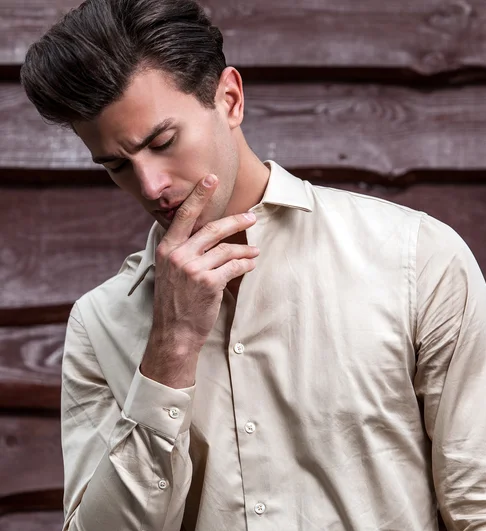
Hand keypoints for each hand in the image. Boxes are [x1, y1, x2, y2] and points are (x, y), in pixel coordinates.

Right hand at [140, 174, 258, 386]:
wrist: (174, 333)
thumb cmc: (175, 302)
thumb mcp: (169, 271)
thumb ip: (182, 250)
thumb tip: (204, 233)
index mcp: (166, 248)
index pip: (184, 215)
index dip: (198, 195)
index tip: (211, 179)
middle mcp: (178, 255)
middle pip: (213, 229)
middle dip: (236, 221)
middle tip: (251, 217)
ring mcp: (193, 268)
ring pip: (227, 249)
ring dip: (245, 250)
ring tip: (255, 252)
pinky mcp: (209, 282)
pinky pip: (234, 266)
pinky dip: (245, 264)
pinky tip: (250, 264)